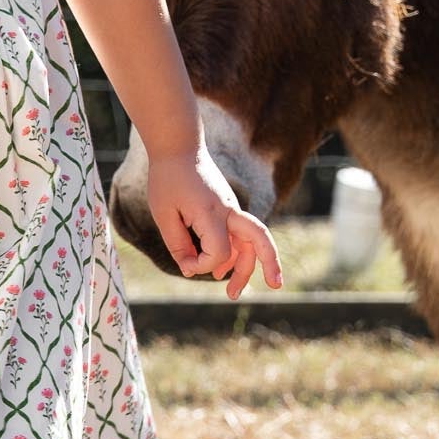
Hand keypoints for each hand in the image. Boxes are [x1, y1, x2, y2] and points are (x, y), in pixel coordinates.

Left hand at [146, 147, 283, 299]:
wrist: (179, 146)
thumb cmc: (168, 179)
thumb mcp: (164, 214)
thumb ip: (178, 244)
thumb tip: (190, 268)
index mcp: (212, 213)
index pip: (219, 252)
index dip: (203, 265)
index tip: (185, 264)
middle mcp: (229, 211)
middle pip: (259, 240)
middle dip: (269, 264)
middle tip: (274, 287)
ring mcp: (232, 208)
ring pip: (251, 241)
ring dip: (247, 266)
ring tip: (232, 292)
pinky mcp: (228, 208)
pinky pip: (238, 235)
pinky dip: (233, 253)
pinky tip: (220, 268)